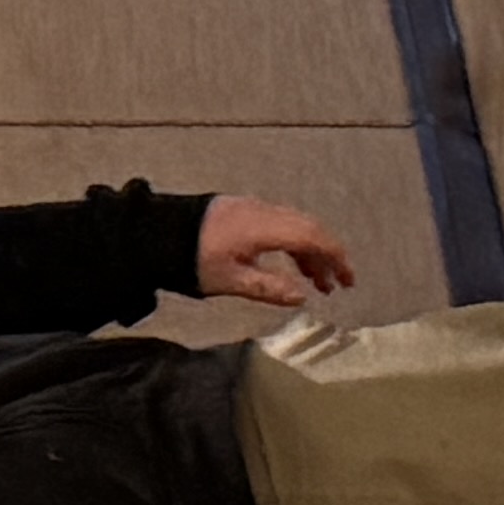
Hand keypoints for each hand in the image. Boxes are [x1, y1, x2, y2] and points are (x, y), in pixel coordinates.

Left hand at [194, 198, 355, 305]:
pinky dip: (293, 244)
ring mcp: (253, 208)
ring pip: (294, 226)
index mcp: (264, 227)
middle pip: (308, 228)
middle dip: (327, 256)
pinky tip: (291, 267)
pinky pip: (280, 224)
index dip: (335, 257)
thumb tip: (302, 296)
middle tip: (337, 286)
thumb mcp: (230, 281)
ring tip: (317, 283)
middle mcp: (263, 212)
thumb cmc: (192, 260)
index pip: (312, 237)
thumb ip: (268, 288)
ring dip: (310, 252)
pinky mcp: (243, 211)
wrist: (156, 232)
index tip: (348, 281)